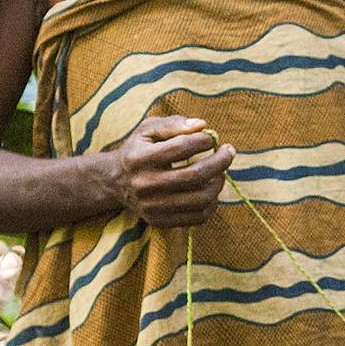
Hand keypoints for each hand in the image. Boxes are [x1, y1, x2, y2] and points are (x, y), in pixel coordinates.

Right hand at [108, 117, 234, 226]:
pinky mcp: (160, 221)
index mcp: (140, 159)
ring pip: (199, 199)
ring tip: (220, 171)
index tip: (212, 137)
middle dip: (219, 161)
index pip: (181, 148)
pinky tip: (210, 188)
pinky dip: (212, 203)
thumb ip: (173, 124)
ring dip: (218, 182)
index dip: (203, 140)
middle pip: (194, 176)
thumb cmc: (138, 150)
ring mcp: (152, 207)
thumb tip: (202, 125)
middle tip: (229, 151)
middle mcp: (145, 185)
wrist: (116, 182)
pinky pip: (197, 217)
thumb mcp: (148, 129)